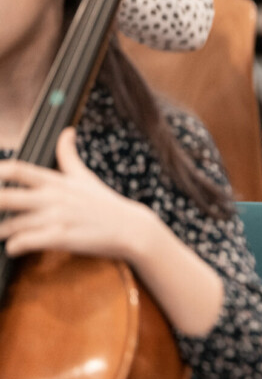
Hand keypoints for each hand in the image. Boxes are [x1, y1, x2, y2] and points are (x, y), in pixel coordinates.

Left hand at [0, 129, 153, 259]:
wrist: (131, 228)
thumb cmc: (105, 203)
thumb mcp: (84, 176)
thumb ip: (68, 154)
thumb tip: (67, 131)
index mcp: (55, 181)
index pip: (18, 169)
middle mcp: (53, 197)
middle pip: (5, 197)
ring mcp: (57, 217)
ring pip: (11, 225)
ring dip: (2, 232)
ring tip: (2, 233)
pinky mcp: (61, 237)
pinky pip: (25, 242)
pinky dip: (14, 247)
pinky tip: (14, 248)